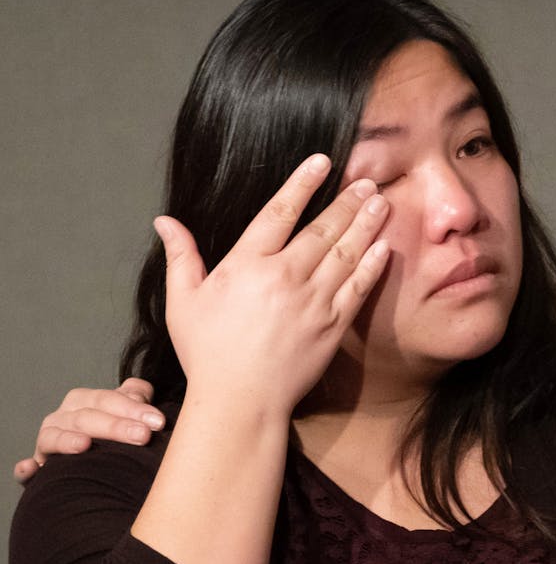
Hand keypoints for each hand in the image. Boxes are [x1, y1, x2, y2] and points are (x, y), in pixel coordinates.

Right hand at [14, 378, 163, 482]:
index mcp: (84, 402)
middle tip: (143, 436)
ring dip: (67, 440)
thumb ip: (135, 399)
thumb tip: (142, 395)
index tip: (158, 421)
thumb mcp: (126, 413)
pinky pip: (28, 469)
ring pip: (54, 437)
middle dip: (115, 426)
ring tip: (85, 445)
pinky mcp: (37, 469)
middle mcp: (62, 418)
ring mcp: (46, 443)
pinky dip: (27, 468)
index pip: (107, 399)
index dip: (133, 408)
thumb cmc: (114, 434)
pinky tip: (31, 469)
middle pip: (86, 418)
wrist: (94, 465)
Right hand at [158, 154, 390, 421]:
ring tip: (380, 201)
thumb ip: (181, 256)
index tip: (322, 161)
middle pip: (323, 228)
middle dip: (347, 201)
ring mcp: (313, 301)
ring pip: (346, 252)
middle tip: (367, 180)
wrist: (240, 402)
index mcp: (247, 265)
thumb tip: (165, 221)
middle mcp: (285, 277)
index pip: (280, 212)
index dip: (302, 183)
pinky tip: (383, 245)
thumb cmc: (207, 353)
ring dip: (365, 224)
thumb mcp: (183, 301)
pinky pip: (358, 287)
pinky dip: (372, 264)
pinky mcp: (333, 325)